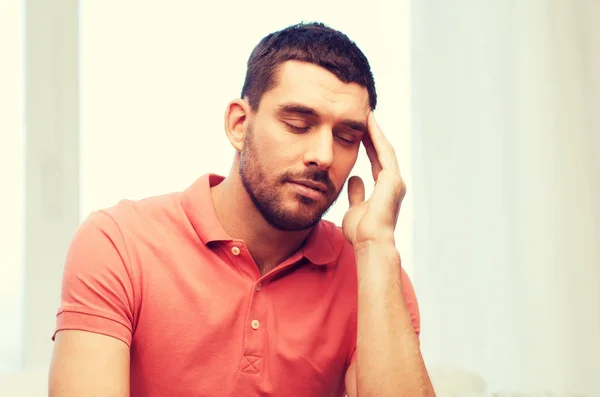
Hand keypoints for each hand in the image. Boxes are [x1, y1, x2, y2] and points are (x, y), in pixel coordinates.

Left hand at [342, 112, 405, 245]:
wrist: (370, 242)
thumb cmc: (362, 232)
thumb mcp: (355, 208)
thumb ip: (357, 193)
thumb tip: (354, 178)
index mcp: (385, 189)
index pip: (376, 161)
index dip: (369, 145)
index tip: (361, 131)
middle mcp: (393, 183)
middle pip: (382, 152)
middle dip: (374, 134)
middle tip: (365, 116)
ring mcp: (395, 181)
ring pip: (385, 149)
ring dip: (376, 132)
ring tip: (367, 115)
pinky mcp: (393, 180)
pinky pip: (384, 153)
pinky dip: (377, 138)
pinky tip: (370, 124)